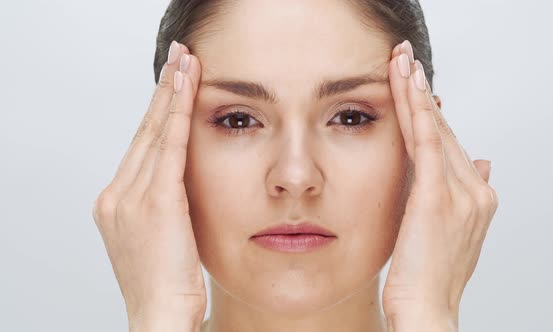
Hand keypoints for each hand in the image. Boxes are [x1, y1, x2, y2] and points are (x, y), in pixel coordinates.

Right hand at [92, 41, 205, 330]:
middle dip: (163, 92)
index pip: (141, 146)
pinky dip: (178, 115)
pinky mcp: (155, 202)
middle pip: (144, 132)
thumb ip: (165, 203)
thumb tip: (183, 178)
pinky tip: (188, 89)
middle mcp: (117, 195)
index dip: (157, 112)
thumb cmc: (166, 283)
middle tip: (177, 59)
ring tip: (185, 63)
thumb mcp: (160, 235)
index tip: (170, 83)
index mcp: (115, 203)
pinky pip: (168, 148)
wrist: (160, 315)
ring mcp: (130, 198)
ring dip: (171, 94)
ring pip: (155, 133)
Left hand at [381, 41, 498, 330]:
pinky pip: (426, 143)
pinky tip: (407, 85)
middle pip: (443, 130)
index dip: (431, 113)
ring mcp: (459, 192)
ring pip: (435, 129)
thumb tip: (480, 163)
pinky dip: (417, 111)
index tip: (415, 86)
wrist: (426, 309)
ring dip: (417, 92)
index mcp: (475, 197)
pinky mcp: (436, 197)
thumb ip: (462, 195)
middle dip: (423, 93)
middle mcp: (473, 190)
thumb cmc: (428, 277)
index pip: (448, 144)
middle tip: (405, 59)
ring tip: (402, 60)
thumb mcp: (450, 232)